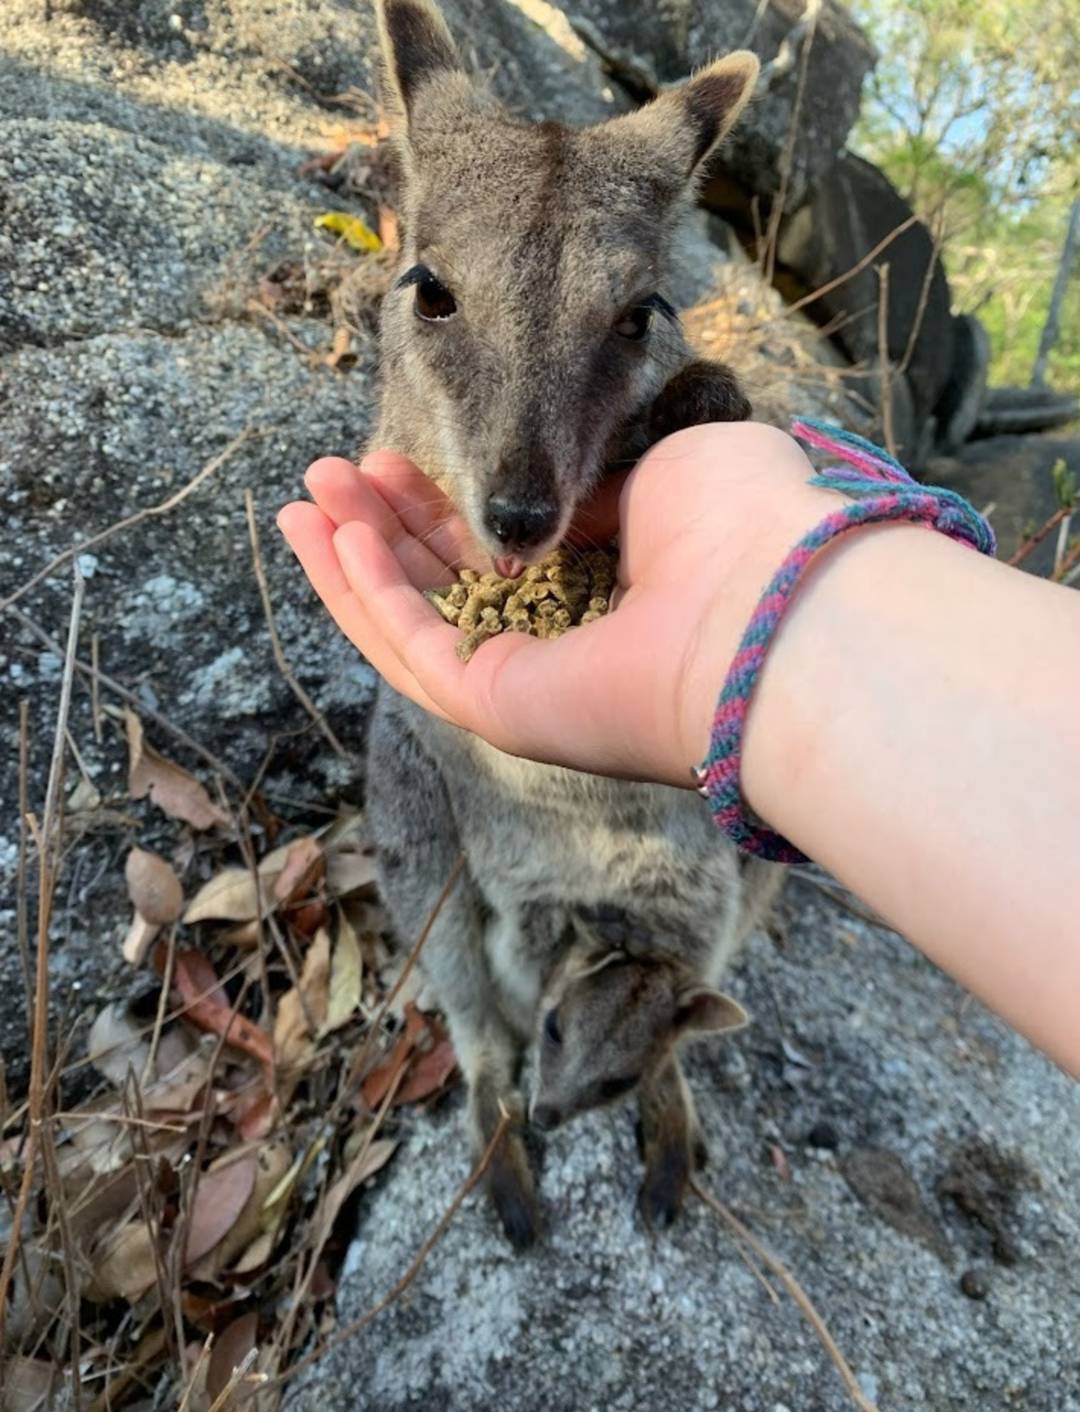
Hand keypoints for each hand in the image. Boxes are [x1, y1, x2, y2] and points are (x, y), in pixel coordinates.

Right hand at [278, 422, 830, 787]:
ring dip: (355, 564)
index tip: (397, 464)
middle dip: (385, 531)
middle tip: (332, 475)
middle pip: (451, 590)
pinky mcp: (504, 711)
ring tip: (303, 500)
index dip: (444, 512)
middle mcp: (572, 650)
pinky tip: (333, 537)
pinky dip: (368, 598)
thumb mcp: (668, 471)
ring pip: (419, 625)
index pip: (508, 557)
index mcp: (615, 596)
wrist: (773, 602)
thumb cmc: (747, 526)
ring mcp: (535, 688)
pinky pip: (416, 652)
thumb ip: (598, 488)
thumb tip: (554, 505)